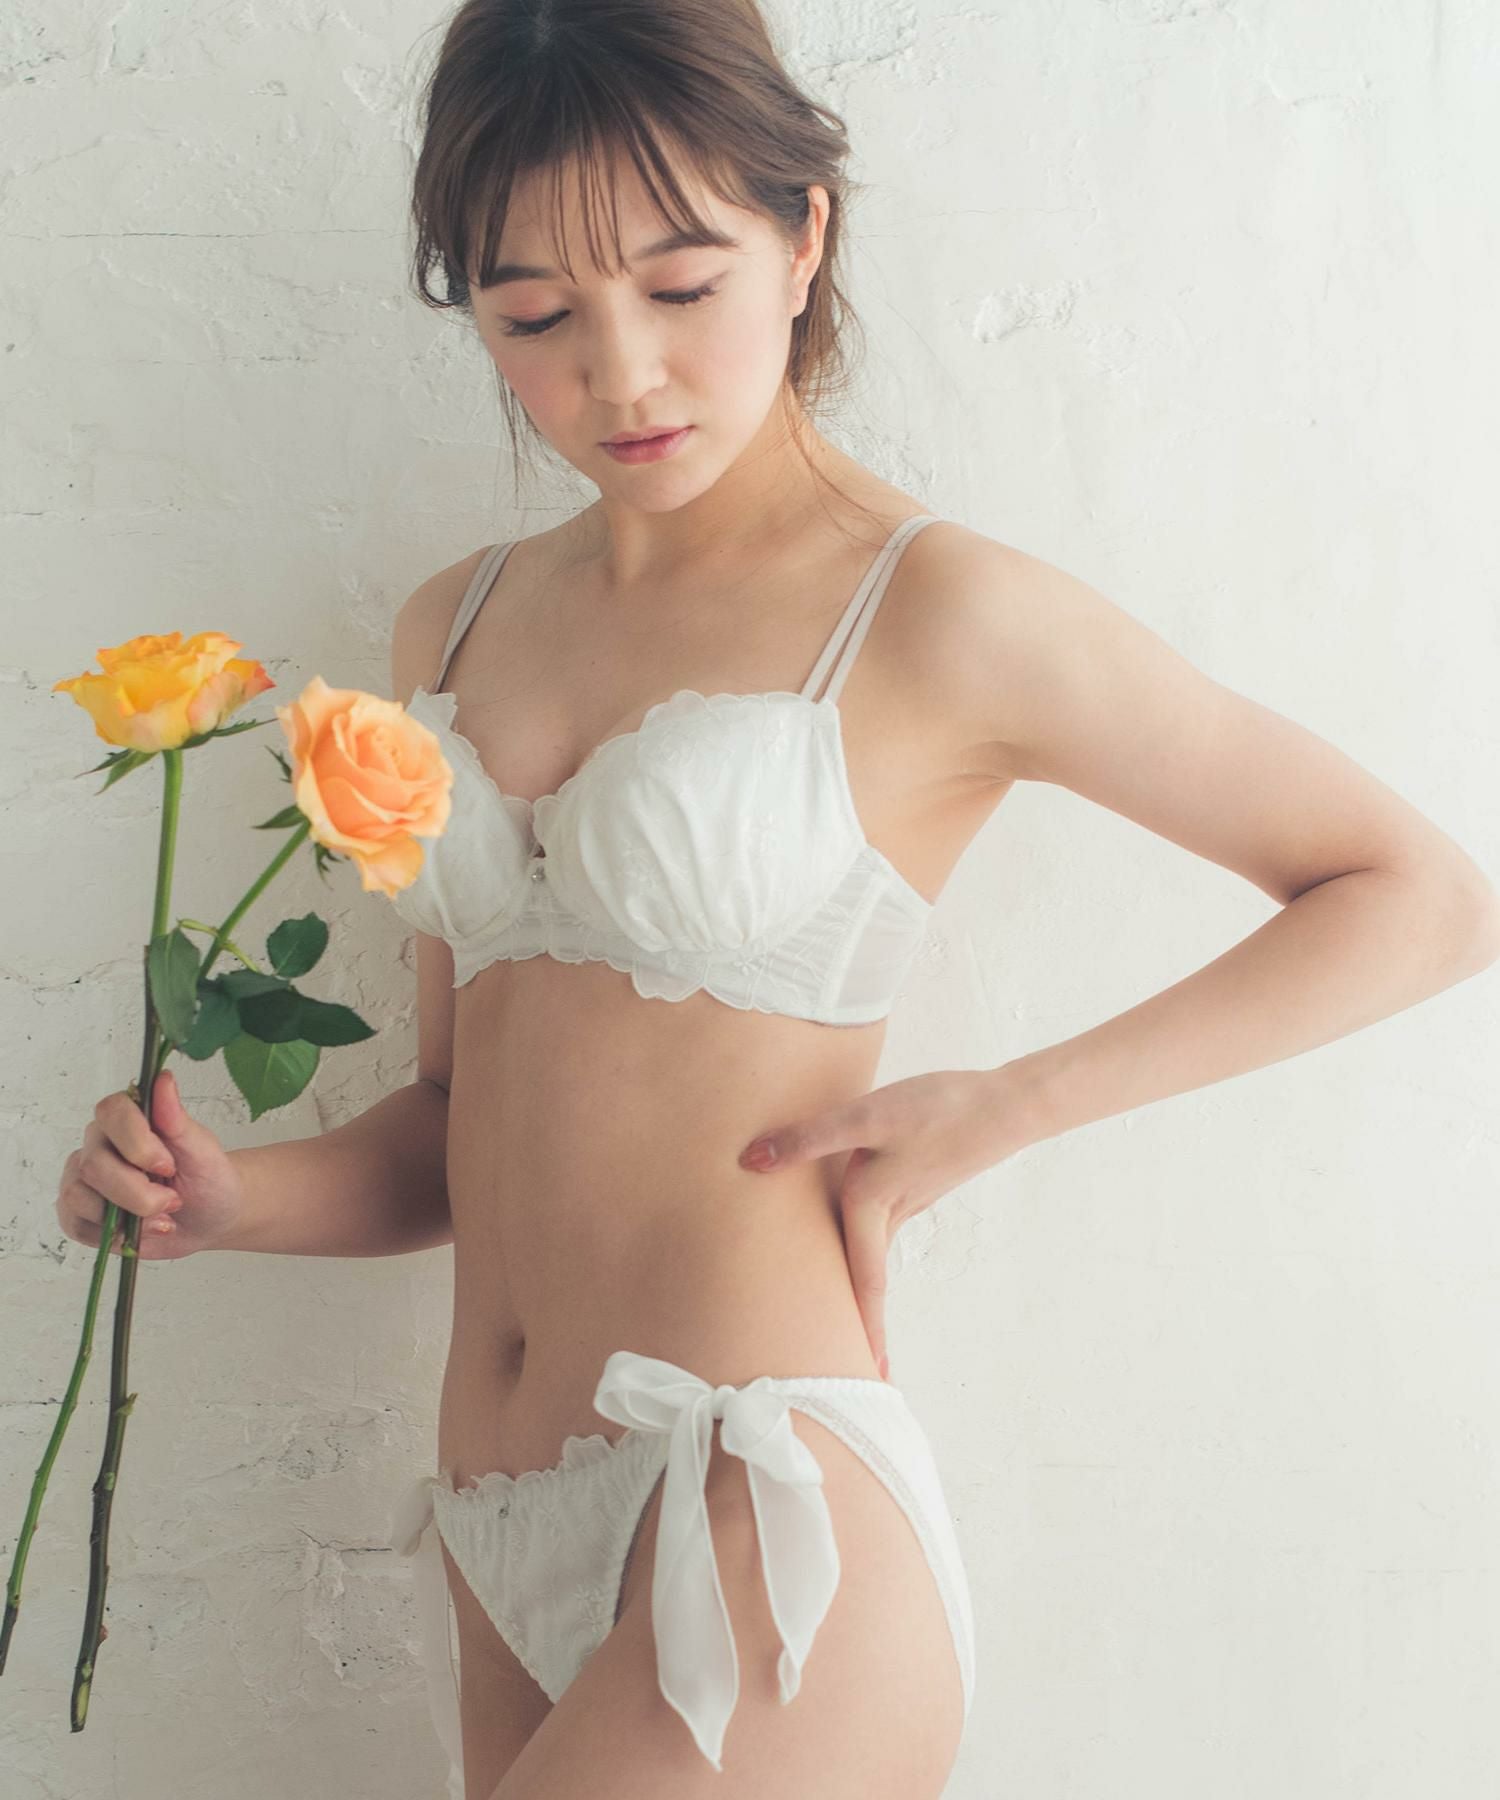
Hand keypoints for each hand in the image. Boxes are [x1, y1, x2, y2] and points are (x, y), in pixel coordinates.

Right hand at [57, 1068, 247, 1260]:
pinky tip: (138, 1231)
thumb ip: (177, 1118)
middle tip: (173, 1200)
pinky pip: (75, 1223)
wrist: (209, 1218)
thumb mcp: (203, 1150)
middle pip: (94, 1165)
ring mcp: (84, 1177)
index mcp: (129, 1118)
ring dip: (127, 1216)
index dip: (136, 1143)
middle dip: (139, 1193)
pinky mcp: (78, 1212)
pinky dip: (112, 1234)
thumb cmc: (208, 1179)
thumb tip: (163, 1080)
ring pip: (80, 1195)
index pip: (111, 1112)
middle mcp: (100, 1143)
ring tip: (160, 1216)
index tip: (168, 1165)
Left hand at [737, 1067, 1030, 1379]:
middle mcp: (891, 1212)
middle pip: (867, 1278)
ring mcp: (909, 1200)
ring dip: (861, 1287)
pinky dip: (867, 1248)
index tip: (866, 1377)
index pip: (862, 1282)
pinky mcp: (917, 1182)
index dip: (858, 1329)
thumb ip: (809, 1138)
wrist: (1005, 1104)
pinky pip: (883, 1226)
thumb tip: (750, 1160)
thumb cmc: (938, 1109)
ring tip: (843, 1313)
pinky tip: (855, 1235)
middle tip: (852, 1366)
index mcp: (872, 1204)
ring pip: (874, 1253)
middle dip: (857, 1322)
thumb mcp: (867, 1116)